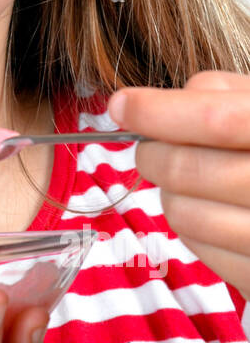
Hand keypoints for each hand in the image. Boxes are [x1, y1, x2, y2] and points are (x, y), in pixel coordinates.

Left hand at [107, 69, 249, 297]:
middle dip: (151, 155)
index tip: (121, 105)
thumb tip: (158, 104)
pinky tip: (210, 209)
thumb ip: (221, 94)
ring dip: (169, 192)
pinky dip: (190, 226)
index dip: (157, 111)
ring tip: (188, 181)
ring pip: (182, 212)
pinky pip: (198, 248)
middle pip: (187, 169)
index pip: (217, 119)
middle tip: (150, 149)